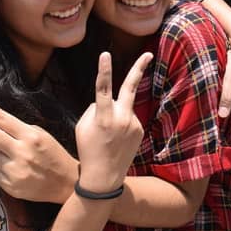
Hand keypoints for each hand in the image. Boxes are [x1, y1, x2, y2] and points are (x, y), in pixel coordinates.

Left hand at [0, 96, 78, 204]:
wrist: (67, 184)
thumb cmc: (53, 155)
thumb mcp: (41, 135)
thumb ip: (18, 130)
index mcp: (30, 135)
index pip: (0, 117)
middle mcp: (21, 151)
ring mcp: (15, 170)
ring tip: (9, 155)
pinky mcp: (10, 186)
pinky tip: (12, 169)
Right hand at [75, 52, 150, 192]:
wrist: (104, 177)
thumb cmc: (88, 149)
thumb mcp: (82, 127)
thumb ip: (94, 109)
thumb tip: (106, 100)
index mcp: (103, 116)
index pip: (102, 88)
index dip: (104, 70)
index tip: (105, 54)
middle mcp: (121, 118)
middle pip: (130, 87)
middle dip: (139, 68)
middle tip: (148, 53)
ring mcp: (133, 124)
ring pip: (122, 107)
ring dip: (115, 114)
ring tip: (107, 135)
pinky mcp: (140, 130)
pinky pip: (127, 118)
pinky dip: (121, 124)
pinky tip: (116, 139)